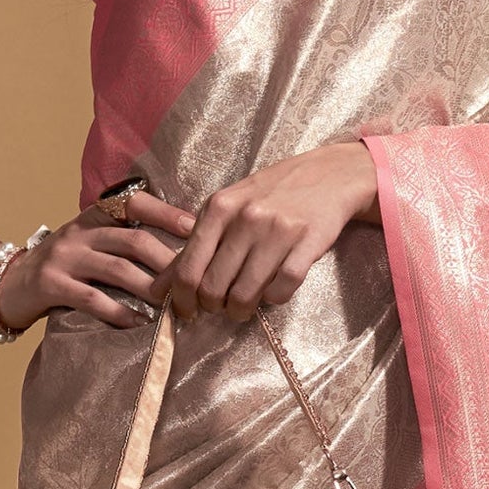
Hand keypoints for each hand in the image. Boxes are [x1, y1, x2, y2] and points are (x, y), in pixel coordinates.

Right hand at [0, 190, 195, 331]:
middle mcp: (79, 233)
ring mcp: (64, 258)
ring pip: (118, 270)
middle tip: (194, 282)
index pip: (133, 204)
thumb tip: (178, 254)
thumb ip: (121, 242)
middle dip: (168, 262)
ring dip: (151, 289)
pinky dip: (120, 313)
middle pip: (133, 240)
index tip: (195, 228)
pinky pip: (93, 299)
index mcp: (92, 218)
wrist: (8, 284)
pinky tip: (140, 325)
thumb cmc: (62, 268)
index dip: (165, 213)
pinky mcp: (52, 285)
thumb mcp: (88, 243)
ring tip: (174, 306)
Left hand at [165, 140, 378, 322]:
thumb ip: (195, 245)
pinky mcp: (307, 244)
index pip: (188, 269)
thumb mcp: (227, 208)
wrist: (328, 175)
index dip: (183, 301)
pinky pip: (281, 290)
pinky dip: (274, 299)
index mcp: (219, 208)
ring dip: (242, 310)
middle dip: (214, 308)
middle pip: (214, 288)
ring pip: (245, 295)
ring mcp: (277, 231)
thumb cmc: (271, 194)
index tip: (189, 313)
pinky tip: (273, 290)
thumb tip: (160, 287)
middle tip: (222, 307)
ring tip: (245, 305)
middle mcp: (245, 218)